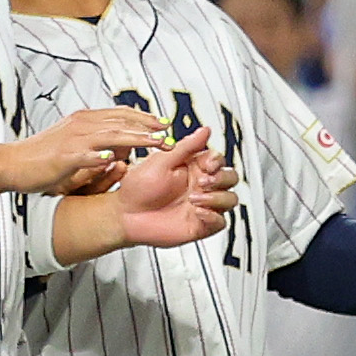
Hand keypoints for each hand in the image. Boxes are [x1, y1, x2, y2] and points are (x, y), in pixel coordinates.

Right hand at [8, 102, 180, 195]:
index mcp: (85, 120)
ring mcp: (72, 140)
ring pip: (109, 134)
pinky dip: (99, 157)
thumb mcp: (76, 144)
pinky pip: (83, 155)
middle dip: (148, 127)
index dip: (144, 118)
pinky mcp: (62, 157)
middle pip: (121, 122)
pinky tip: (113, 160)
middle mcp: (81, 125)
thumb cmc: (43, 156)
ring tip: (155, 143)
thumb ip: (100, 142)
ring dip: (135, 138)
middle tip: (169, 134)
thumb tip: (125, 146)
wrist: (11, 163)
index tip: (164, 123)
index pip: (121, 114)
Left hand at [113, 128, 236, 249]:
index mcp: (193, 168)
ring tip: (194, 199)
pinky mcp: (200, 224)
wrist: (124, 215)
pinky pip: (220, 221)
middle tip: (201, 182)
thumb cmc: (137, 188)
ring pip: (230, 199)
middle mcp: (200, 186)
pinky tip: (198, 212)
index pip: (219, 160)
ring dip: (217, 197)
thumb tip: (204, 130)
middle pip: (230, 178)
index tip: (208, 164)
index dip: (217, 161)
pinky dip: (213, 216)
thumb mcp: (161, 162)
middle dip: (220, 179)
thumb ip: (186, 147)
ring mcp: (202, 205)